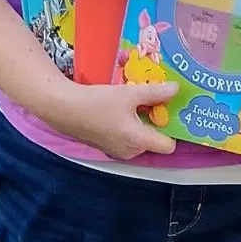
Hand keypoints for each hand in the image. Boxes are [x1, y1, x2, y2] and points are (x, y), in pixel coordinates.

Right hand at [51, 80, 177, 158]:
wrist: (63, 108)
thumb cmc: (96, 102)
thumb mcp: (128, 93)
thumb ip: (155, 92)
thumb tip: (177, 89)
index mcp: (138, 141)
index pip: (169, 146)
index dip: (173, 130)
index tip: (171, 112)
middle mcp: (130, 152)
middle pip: (155, 141)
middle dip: (156, 123)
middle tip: (155, 101)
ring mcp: (117, 151)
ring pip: (140, 138)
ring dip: (142, 123)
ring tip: (136, 102)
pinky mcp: (107, 146)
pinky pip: (127, 138)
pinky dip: (128, 126)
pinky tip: (120, 109)